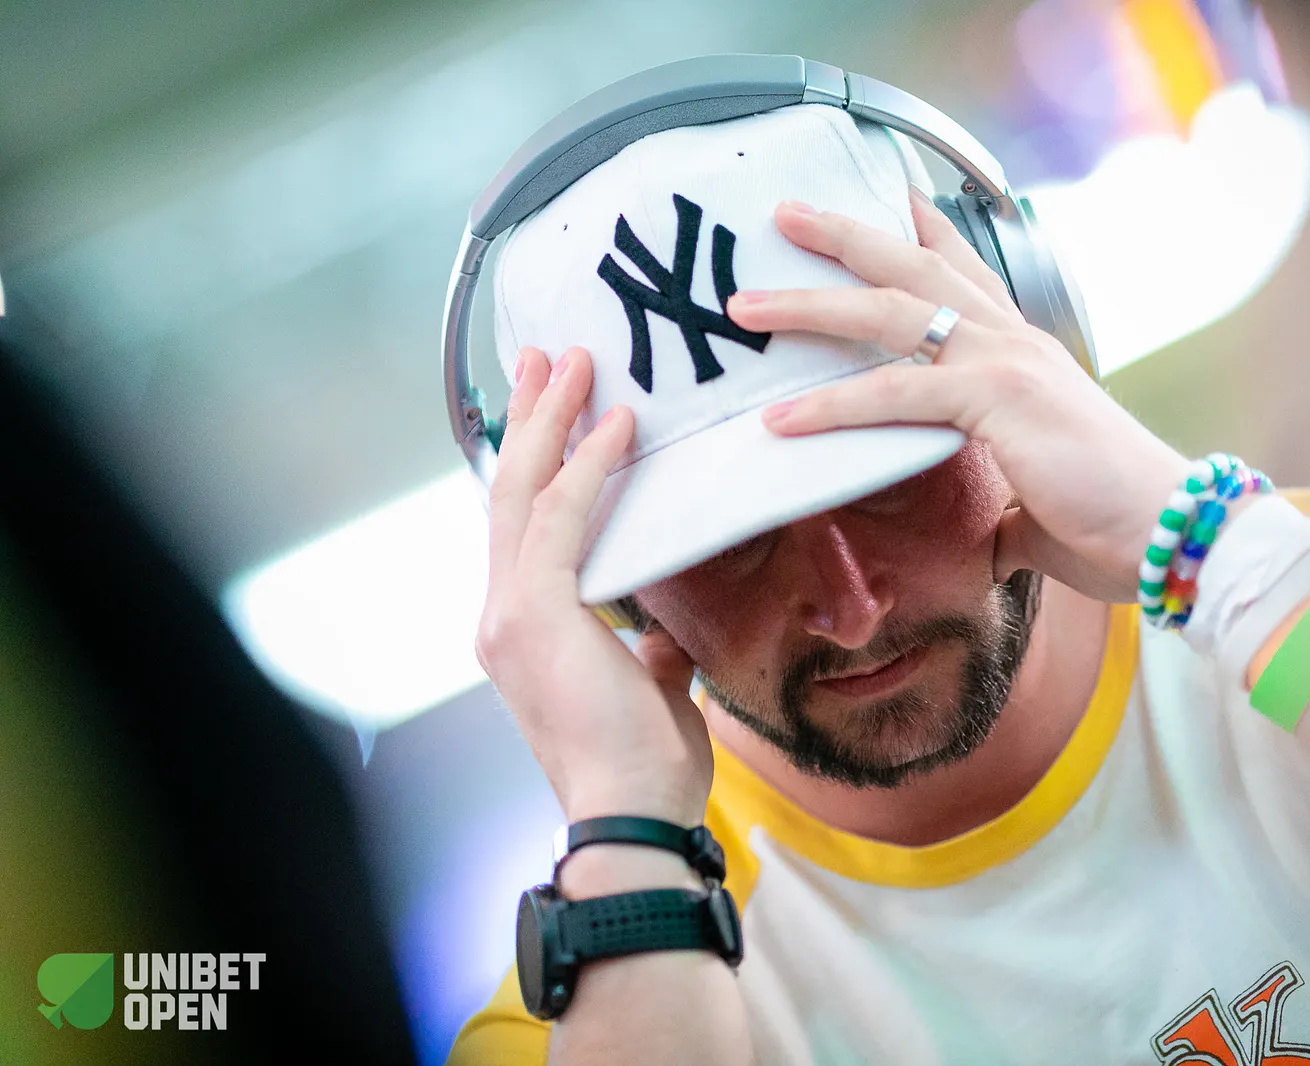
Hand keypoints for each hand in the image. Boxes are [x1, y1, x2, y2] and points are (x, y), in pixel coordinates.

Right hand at [474, 345, 713, 825]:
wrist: (632, 816)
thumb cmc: (643, 765)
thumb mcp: (648, 688)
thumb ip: (647, 648)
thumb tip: (664, 629)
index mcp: (520, 630)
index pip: (521, 527)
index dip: (531, 462)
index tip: (551, 410)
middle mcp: (500, 614)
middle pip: (506, 492)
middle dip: (526, 420)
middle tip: (544, 357)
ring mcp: (509, 612)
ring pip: (521, 490)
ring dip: (550, 420)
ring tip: (575, 361)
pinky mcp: (535, 612)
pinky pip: (562, 517)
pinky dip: (589, 465)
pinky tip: (618, 424)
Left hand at [726, 190, 1189, 601]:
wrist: (1170, 534)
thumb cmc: (1114, 519)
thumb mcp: (1040, 502)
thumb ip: (1005, 508)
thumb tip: (991, 537)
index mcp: (1024, 353)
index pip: (966, 271)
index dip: (923, 229)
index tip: (881, 197)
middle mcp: (1012, 341)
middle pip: (914, 266)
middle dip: (845, 235)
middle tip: (787, 214)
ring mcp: (1004, 362)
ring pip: (891, 311)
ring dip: (812, 304)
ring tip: (746, 306)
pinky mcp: (996, 400)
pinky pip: (895, 393)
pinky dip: (833, 404)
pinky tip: (780, 420)